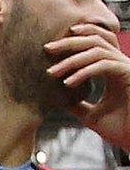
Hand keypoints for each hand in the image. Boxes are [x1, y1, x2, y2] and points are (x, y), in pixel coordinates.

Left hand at [46, 23, 129, 149]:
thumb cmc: (121, 130)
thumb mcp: (91, 115)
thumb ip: (78, 105)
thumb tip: (59, 102)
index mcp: (113, 69)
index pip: (96, 43)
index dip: (76, 39)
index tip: (51, 47)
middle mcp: (122, 65)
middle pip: (96, 40)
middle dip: (70, 42)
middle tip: (47, 48)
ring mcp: (127, 68)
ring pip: (98, 51)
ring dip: (72, 60)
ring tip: (51, 72)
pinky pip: (104, 66)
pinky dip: (84, 72)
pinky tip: (68, 83)